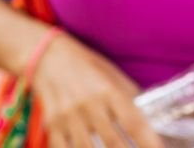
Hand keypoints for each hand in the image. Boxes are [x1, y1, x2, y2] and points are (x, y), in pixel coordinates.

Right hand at [30, 34, 162, 147]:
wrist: (44, 55)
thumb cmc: (83, 63)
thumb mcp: (110, 73)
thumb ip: (128, 96)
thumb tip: (149, 119)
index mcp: (108, 90)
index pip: (134, 123)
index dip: (149, 142)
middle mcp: (89, 105)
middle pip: (113, 143)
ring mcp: (68, 116)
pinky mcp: (52, 123)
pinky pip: (62, 147)